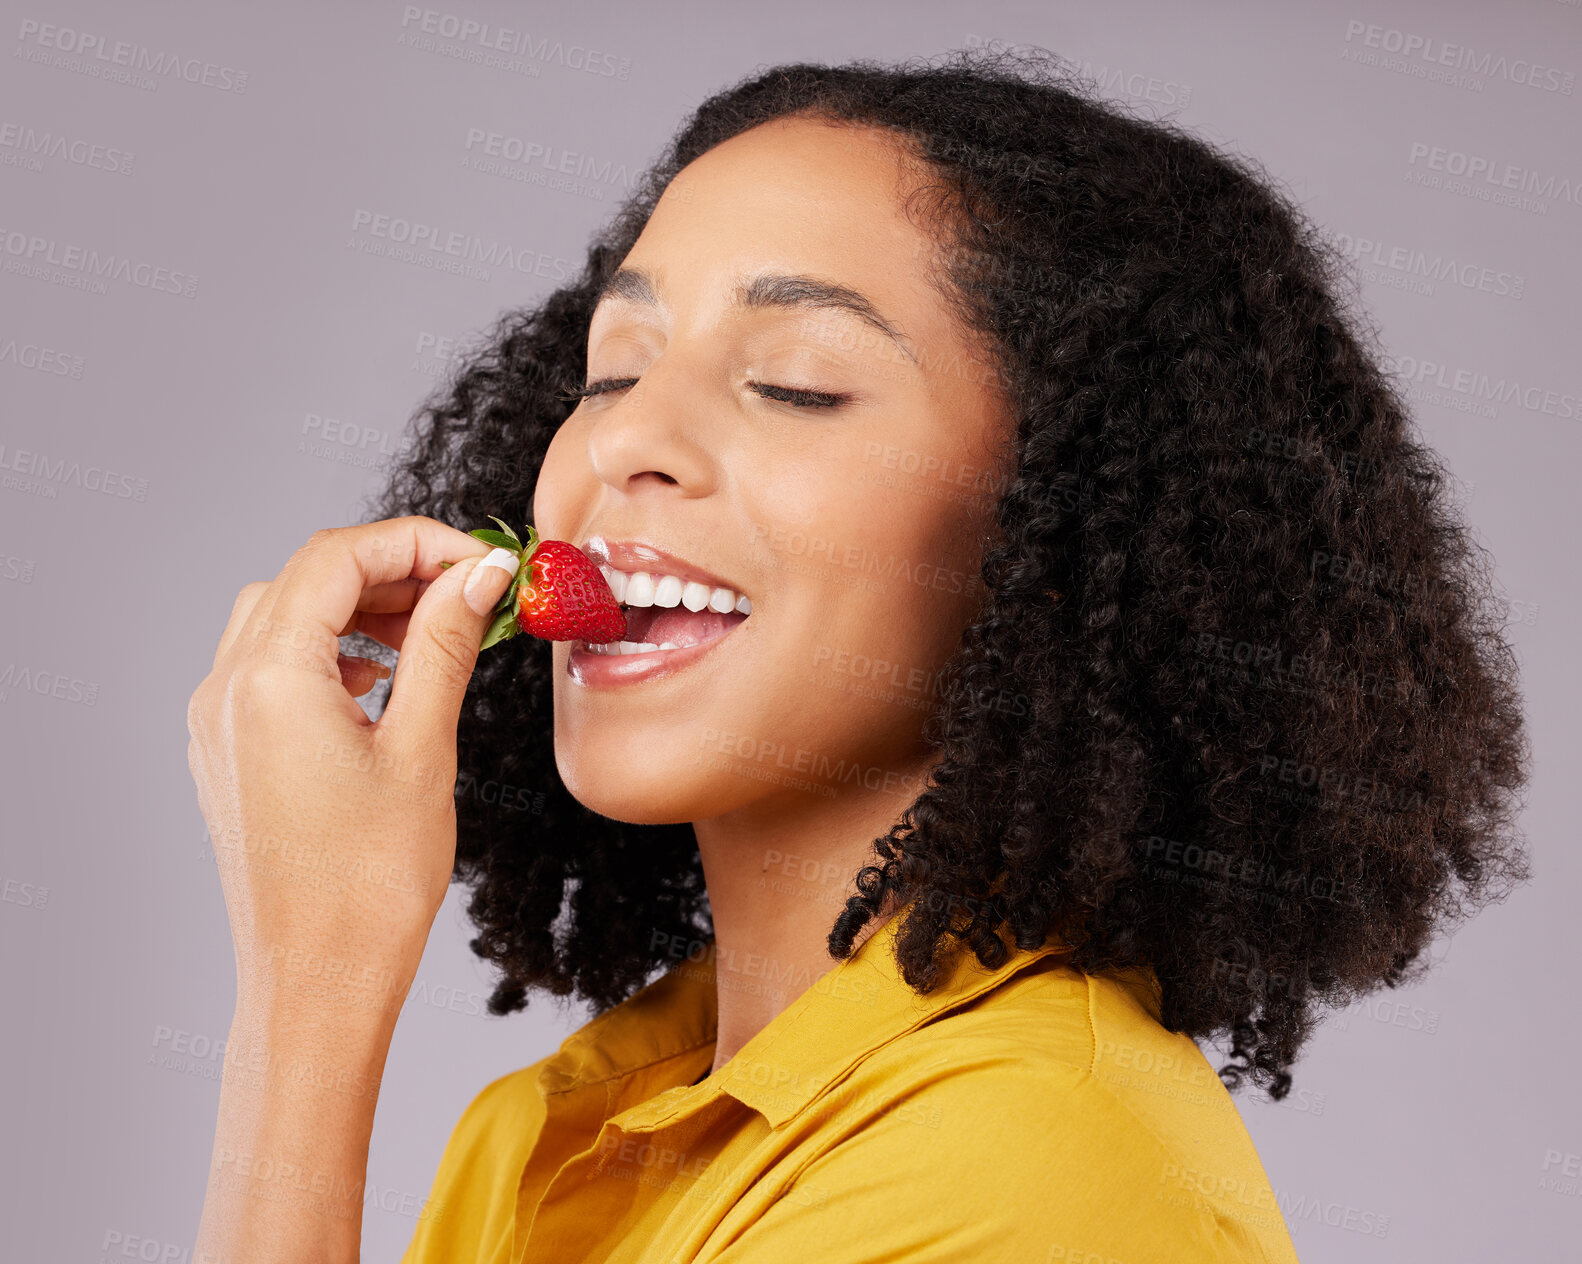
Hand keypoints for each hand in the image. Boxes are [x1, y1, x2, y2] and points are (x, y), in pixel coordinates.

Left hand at [185, 516, 516, 1019]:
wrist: (316, 985)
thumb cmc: (370, 887)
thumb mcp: (423, 749)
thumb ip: (444, 645)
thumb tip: (479, 574)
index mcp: (268, 679)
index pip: (338, 558)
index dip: (418, 541)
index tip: (484, 561)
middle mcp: (226, 689)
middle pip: (307, 578)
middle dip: (393, 569)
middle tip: (471, 590)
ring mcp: (218, 721)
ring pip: (285, 616)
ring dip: (361, 606)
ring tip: (436, 630)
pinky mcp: (229, 752)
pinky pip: (272, 666)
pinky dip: (332, 649)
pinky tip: (386, 677)